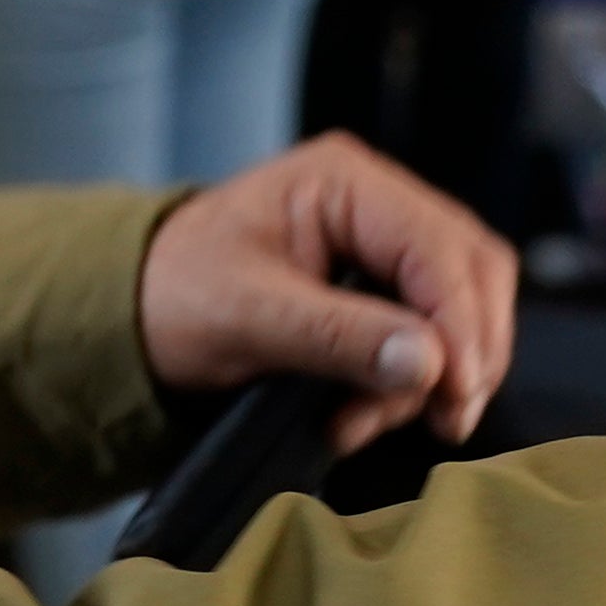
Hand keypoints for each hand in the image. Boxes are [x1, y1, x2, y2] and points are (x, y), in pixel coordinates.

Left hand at [140, 134, 519, 453]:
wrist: (137, 314)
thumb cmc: (176, 295)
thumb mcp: (247, 317)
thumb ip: (338, 337)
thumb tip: (431, 363)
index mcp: (345, 180)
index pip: (436, 245)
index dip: (458, 320)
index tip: (457, 390)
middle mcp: (376, 201)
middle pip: (468, 270)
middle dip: (463, 351)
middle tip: (446, 420)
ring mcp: (382, 244)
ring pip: (457, 309)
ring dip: (429, 378)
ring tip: (358, 425)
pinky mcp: (379, 289)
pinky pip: (428, 336)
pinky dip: (406, 385)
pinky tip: (355, 418)